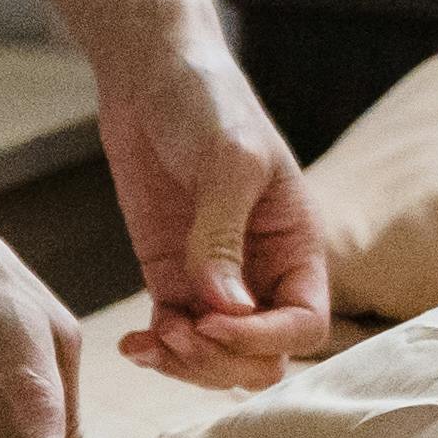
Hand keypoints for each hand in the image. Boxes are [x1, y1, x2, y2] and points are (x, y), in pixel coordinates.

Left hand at [98, 47, 333, 388]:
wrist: (151, 74)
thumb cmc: (207, 101)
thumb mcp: (227, 161)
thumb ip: (222, 236)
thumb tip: (225, 310)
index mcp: (296, 243)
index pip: (304, 323)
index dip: (266, 338)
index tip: (217, 321)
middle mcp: (262, 270)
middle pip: (263, 355)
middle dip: (223, 360)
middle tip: (181, 331)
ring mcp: (213, 277)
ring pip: (217, 357)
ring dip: (188, 364)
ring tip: (153, 338)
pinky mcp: (169, 273)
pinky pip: (173, 335)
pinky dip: (156, 352)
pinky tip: (133, 344)